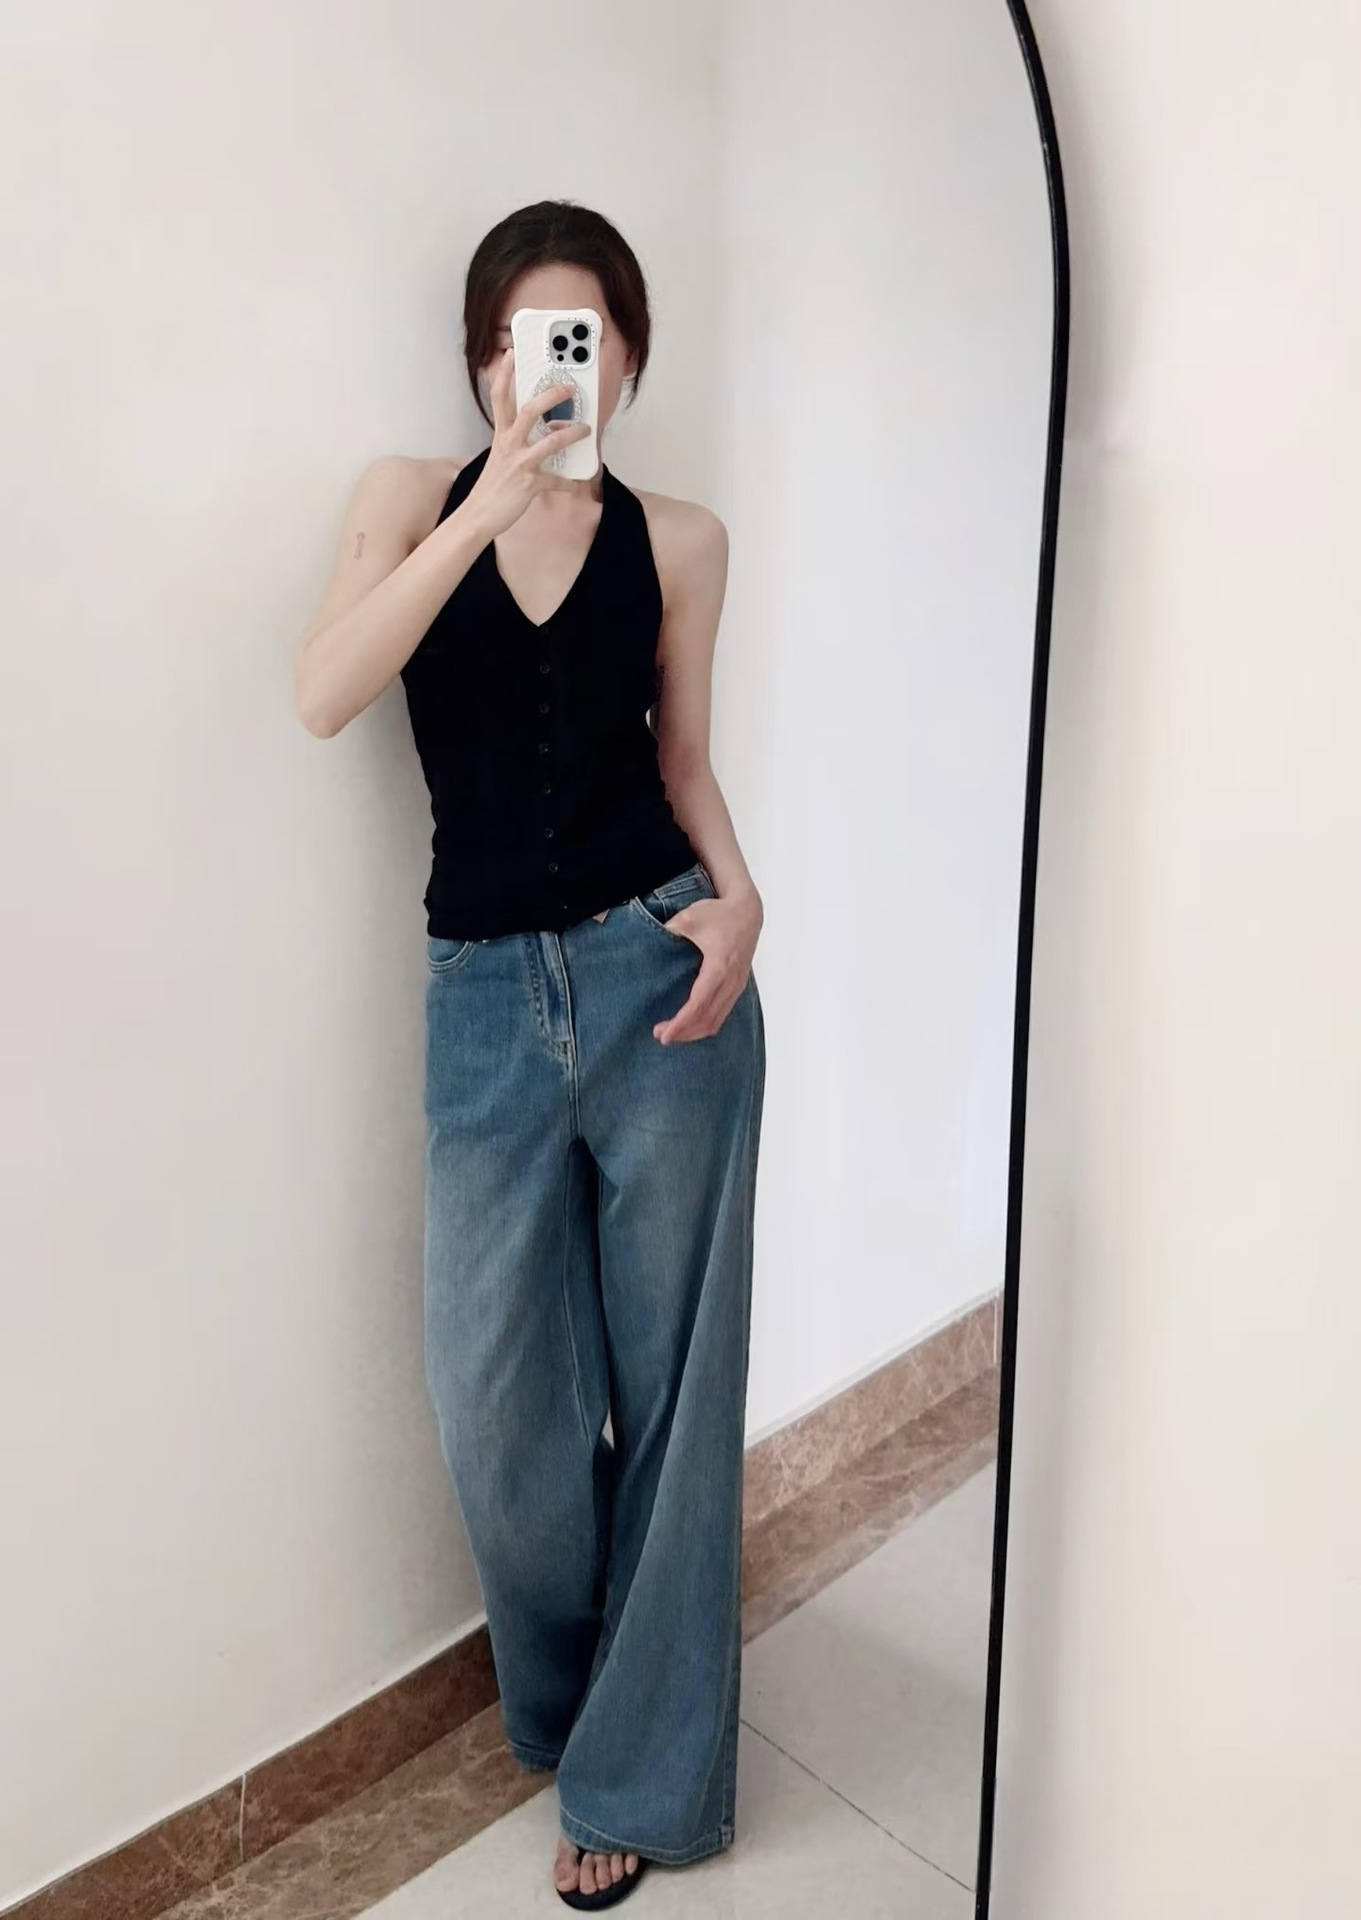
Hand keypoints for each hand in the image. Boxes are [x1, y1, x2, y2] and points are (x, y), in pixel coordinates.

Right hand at [461, 350, 590, 541]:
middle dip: (550, 396)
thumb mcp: (500, 456)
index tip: (513, 353)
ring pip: (549, 442)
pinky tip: (579, 480)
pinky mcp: (530, 484)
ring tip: (585, 429)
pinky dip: (570, 481)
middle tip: (568, 388)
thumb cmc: (492, 486)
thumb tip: (541, 431)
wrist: (479, 515)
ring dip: (571, 434)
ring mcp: (520, 464)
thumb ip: (516, 441)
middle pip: (528, 411)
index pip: (499, 397)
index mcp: (501, 436)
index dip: (505, 374)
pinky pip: (557, 480)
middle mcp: (509, 445)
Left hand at [653, 890, 762, 1045]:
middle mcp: (731, 981)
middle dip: (683, 1032)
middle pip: (707, 1019)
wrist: (748, 910)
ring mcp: (737, 985)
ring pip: (717, 1021)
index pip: (698, 1005)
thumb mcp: (689, 918)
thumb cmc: (719, 914)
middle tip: (660, 1035)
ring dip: (694, 1032)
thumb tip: (647, 945)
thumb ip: (668, 932)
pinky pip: (723, 1014)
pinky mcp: (738, 986)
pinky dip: (706, 1024)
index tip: (664, 1034)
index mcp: (719, 967)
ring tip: (673, 1033)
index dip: (680, 1023)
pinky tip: (691, 1025)